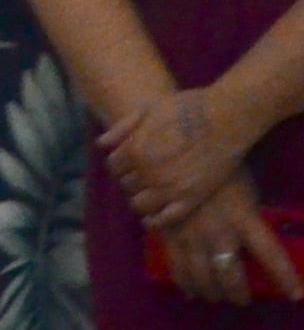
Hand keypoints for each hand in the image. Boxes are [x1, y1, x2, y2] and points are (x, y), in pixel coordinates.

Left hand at [105, 86, 258, 230]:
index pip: (114, 166)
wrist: (226, 118)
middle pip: (126, 184)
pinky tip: (152, 218)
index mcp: (134, 151)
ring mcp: (169, 188)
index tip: (129, 163)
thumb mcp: (147, 109)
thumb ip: (123, 129)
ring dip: (140, 199)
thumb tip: (102, 144)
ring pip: (139, 204)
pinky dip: (154, 221)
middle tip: (142, 176)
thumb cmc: (187, 108)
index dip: (120, 164)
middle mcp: (147, 173)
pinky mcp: (191, 198)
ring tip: (148, 193)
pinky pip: (165, 218)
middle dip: (130, 179)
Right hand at [157, 174, 303, 307]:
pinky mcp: (168, 235)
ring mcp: (191, 235)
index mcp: (244, 218)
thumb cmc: (219, 170)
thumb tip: (254, 240)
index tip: (295, 295)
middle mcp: (219, 232)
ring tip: (214, 296)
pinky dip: (185, 283)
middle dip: (237, 293)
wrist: (173, 156)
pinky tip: (189, 290)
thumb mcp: (245, 190)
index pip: (271, 254)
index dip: (284, 277)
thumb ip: (249, 217)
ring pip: (202, 276)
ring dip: (211, 292)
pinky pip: (177, 267)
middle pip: (231, 275)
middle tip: (240, 300)